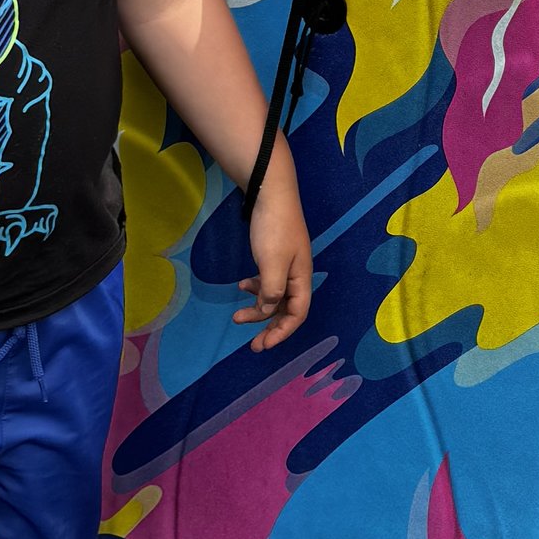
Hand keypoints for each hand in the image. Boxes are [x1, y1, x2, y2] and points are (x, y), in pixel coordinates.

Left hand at [236, 148, 312, 350]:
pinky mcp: (274, 256)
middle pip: (286, 310)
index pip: (297, 314)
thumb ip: (271, 290)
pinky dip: (255, 288)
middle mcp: (296, 275)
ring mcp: (285, 265)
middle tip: (252, 345)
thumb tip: (266, 310)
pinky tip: (241, 285)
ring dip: (258, 309)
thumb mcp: (272, 262)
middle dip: (269, 327)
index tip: (263, 344)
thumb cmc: (275, 228)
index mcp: (301, 278)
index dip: (282, 332)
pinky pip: (267, 281)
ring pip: (274, 297)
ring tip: (237, 315)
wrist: (271, 193)